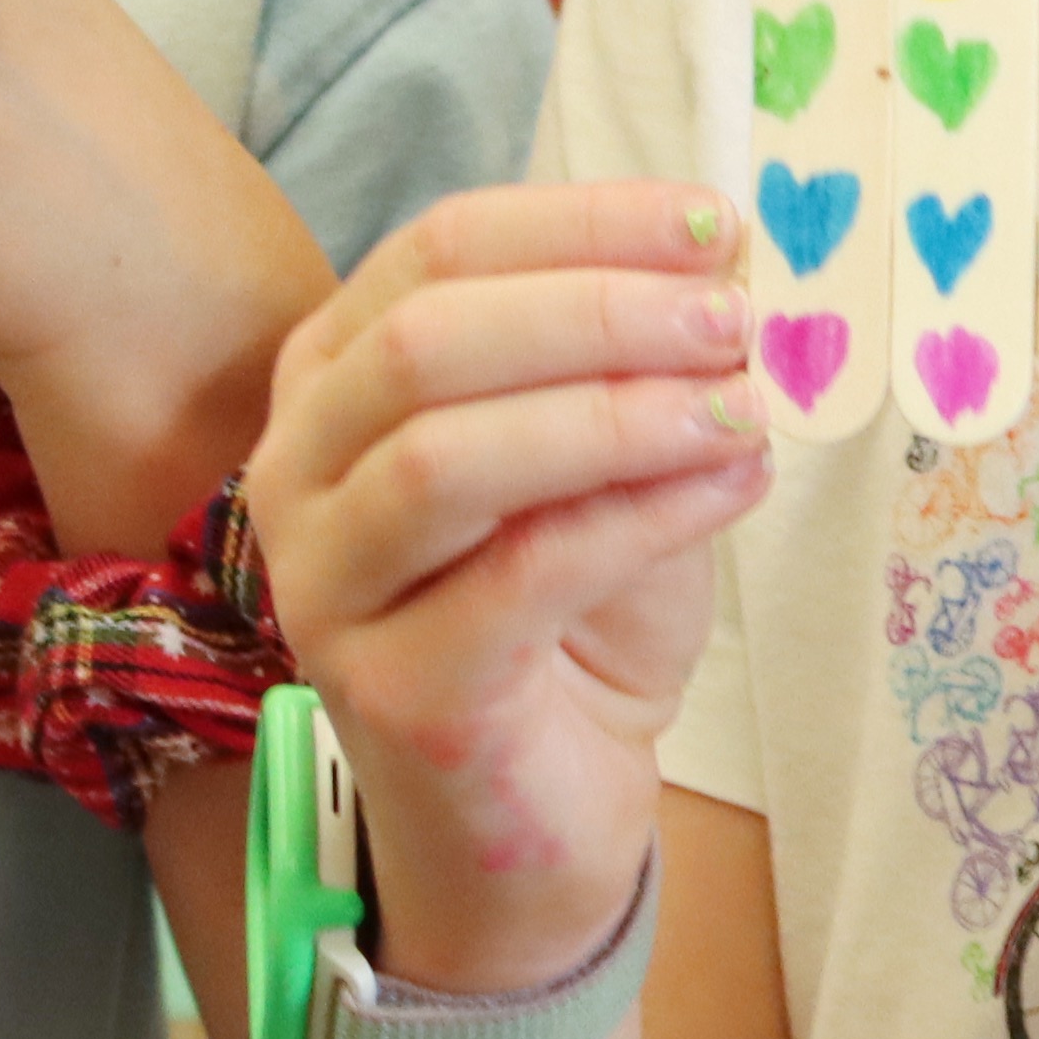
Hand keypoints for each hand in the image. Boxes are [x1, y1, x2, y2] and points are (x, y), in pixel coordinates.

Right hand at [239, 183, 764, 989]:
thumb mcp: (601, 466)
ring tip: (740, 405)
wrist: (538, 814)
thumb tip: (723, 270)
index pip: (437, 250)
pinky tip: (734, 486)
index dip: (579, 223)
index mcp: (334, 377)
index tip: (710, 223)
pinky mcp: (390, 687)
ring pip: (446, 457)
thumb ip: (631, 373)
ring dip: (613, 413)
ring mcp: (327, 583)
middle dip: (594, 310)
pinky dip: (639, 516)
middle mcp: (298, 467)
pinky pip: (517, 576)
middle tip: (730, 319)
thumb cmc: (565, 622)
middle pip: (425, 341)